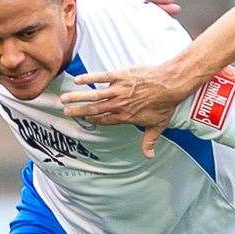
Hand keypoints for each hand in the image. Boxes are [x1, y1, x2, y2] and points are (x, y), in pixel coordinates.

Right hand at [61, 63, 191, 158]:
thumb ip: (149, 141)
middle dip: (79, 111)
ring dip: (78, 97)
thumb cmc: (165, 104)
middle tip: (65, 112)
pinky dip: (88, 78)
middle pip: (94, 110)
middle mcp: (118, 105)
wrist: (170, 85)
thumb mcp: (157, 126)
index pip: (104, 120)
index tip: (82, 120)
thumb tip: (149, 157)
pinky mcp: (120, 76)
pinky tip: (77, 80)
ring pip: (93, 95)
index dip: (92, 120)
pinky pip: (101, 77)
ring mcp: (118, 90)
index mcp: (125, 117)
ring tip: (64, 98)